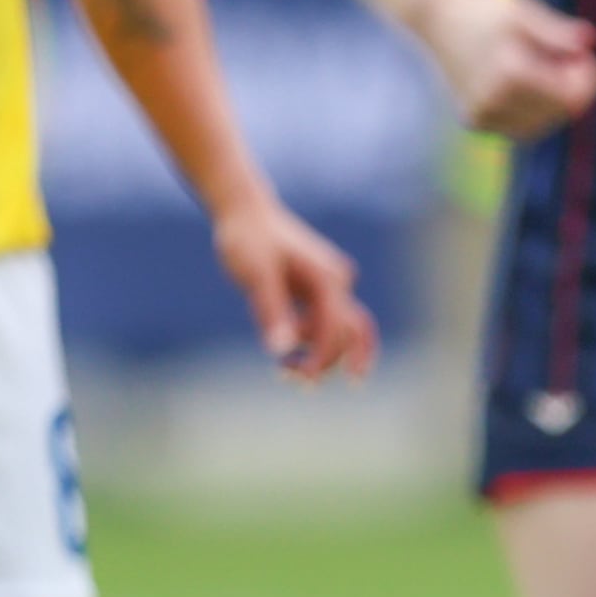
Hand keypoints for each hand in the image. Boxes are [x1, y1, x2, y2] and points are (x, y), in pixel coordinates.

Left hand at [212, 190, 377, 379]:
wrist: (244, 211)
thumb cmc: (248, 240)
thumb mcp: (255, 275)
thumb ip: (271, 311)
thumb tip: (282, 349)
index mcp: (328, 278)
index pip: (336, 329)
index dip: (324, 358)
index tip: (303, 381)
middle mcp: (337, 281)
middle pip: (351, 332)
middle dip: (329, 361)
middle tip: (297, 384)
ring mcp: (330, 284)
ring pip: (339, 329)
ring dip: (318, 354)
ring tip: (283, 371)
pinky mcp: (317, 288)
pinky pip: (324, 321)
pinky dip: (309, 339)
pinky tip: (283, 347)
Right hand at [418, 0, 595, 137]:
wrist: (434, 17)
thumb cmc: (481, 8)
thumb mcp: (522, 13)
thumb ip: (556, 32)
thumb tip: (589, 41)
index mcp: (508, 73)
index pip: (569, 95)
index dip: (586, 78)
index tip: (584, 55)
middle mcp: (493, 100)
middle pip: (558, 112)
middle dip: (571, 89)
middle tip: (567, 58)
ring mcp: (481, 114)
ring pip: (539, 125)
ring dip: (552, 102)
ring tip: (544, 67)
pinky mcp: (474, 119)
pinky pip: (518, 128)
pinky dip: (531, 111)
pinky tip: (528, 84)